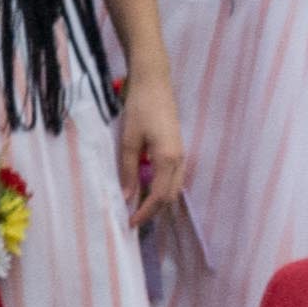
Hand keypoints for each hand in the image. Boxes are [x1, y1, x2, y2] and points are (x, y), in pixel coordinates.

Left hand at [114, 90, 185, 223]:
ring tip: (138, 207)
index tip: (130, 223)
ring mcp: (181, 154)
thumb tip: (127, 197)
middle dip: (153, 211)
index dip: (145, 213)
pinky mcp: (177, 148)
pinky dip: (161, 188)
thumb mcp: (129, 140)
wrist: (154, 83)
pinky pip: (173, 177)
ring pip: (174, 187)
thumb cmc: (140, 108)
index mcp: (168, 159)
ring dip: (158, 200)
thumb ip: (128, 170)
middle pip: (170, 196)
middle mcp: (179, 160)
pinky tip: (145, 188)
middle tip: (132, 218)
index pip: (159, 197)